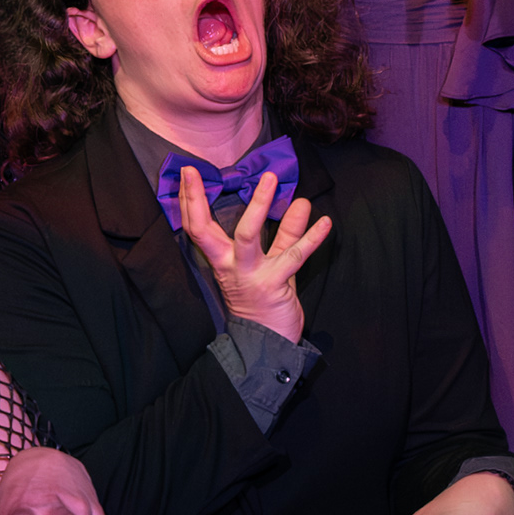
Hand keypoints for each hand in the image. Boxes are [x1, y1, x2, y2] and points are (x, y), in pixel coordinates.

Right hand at [171, 165, 328, 344]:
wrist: (267, 343)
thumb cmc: (264, 301)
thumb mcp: (272, 262)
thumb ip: (285, 232)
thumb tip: (298, 201)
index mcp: (221, 260)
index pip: (197, 227)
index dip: (190, 199)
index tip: (188, 172)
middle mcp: (230, 266)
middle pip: (207, 231)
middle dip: (200, 200)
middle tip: (196, 171)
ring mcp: (250, 275)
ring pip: (248, 236)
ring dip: (260, 206)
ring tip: (271, 180)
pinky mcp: (274, 285)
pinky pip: (293, 256)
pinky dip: (311, 238)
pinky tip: (325, 222)